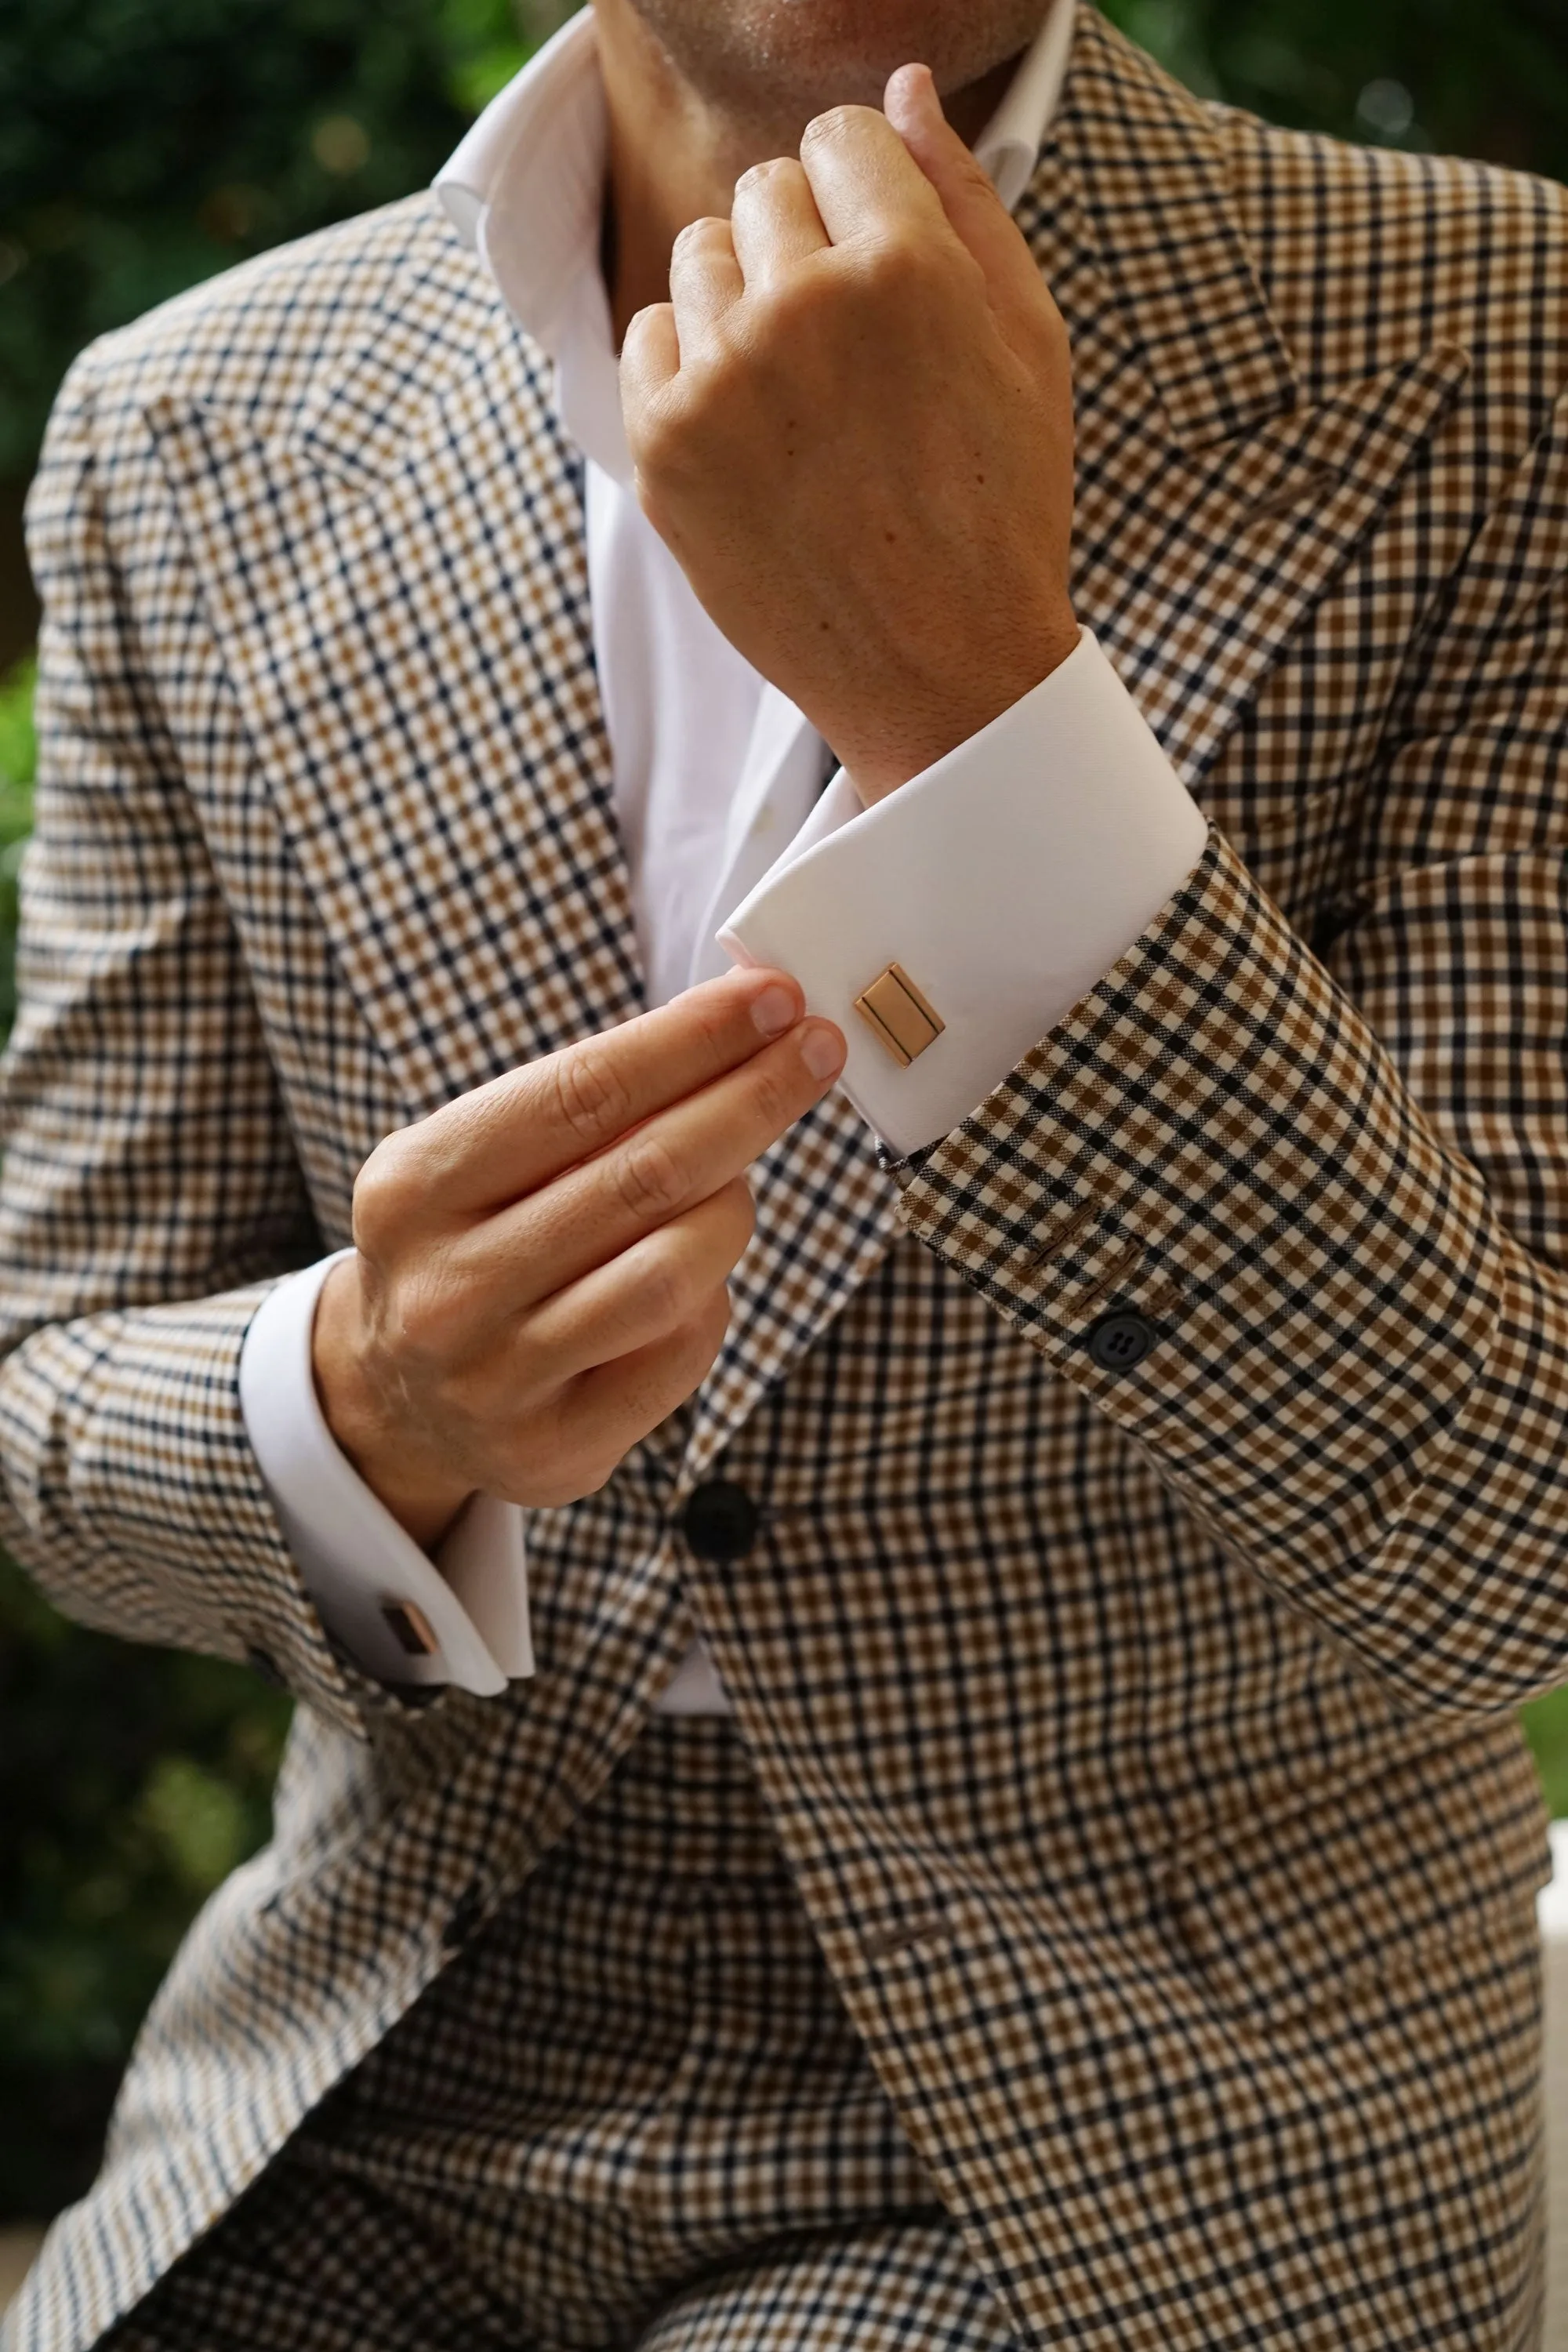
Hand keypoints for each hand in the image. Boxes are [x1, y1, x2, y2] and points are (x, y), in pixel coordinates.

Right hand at [312, 969, 845, 1548]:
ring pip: (671, 1271)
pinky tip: (703, 1272)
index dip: (691, 1042)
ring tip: (742, 1180)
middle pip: (643, 1176)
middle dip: (750, 1100)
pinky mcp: (554, 1447)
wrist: (398, 1395)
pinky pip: (681, 1351)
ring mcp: (497, 1377)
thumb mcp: (481, 1157)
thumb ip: (587, 1105)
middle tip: (818, 1050)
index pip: (581, 1092)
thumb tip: (737, 1026)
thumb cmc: (472, 1240)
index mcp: (417, 1185)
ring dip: (735, 1207)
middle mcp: (447, 1285)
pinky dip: (713, 1295)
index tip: (773, 998)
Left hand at [620, 63, 1077, 805]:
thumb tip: (898, 85)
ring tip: (804, 395)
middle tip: (850, 352)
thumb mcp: (1026, 342)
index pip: (838, 137)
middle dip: (804, 245)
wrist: (942, 672)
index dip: (862, 194)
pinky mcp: (663, 447)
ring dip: (743, 302)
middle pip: (763, 190)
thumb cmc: (1001, 507)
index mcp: (906, 266)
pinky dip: (691, 369)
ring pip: (699, 256)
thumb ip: (963, 197)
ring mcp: (722, 380)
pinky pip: (649, 338)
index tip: (880, 261)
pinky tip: (754, 431)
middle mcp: (802, 308)